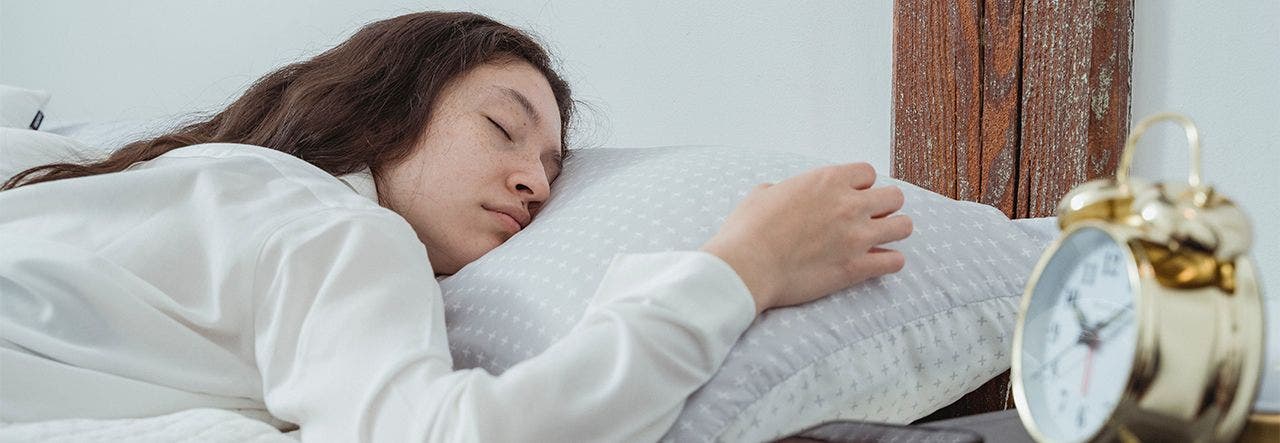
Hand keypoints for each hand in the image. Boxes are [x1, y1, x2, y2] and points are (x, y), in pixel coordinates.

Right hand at [701, 163, 912, 313]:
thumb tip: (780, 193)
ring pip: (903, 226)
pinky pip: (895, 261)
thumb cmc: (748, 230)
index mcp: (827, 180)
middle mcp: (848, 204)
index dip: (860, 185)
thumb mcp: (762, 194)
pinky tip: (876, 263)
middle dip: (883, 206)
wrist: (747, 266)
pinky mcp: (856, 268)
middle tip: (868, 218)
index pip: (868, 172)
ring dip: (893, 231)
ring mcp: (857, 236)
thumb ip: (782, 189)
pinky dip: (889, 262)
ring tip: (880, 239)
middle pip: (894, 197)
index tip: (850, 197)